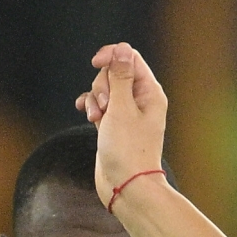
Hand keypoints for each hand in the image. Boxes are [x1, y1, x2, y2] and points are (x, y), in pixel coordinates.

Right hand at [77, 42, 167, 202]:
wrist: (126, 187)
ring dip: (95, 99)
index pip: (129, 58)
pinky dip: (91, 107)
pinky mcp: (114, 125)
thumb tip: (122, 49)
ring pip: (104, 90)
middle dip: (102, 86)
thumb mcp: (121, 108)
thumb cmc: (127, 150)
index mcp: (150, 92)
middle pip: (114, 73)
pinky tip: (86, 113)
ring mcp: (126, 114)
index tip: (96, 63)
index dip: (111, 56)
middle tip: (104, 109)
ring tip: (97, 119)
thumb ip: (120, 77)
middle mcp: (140, 101)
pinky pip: (99, 105)